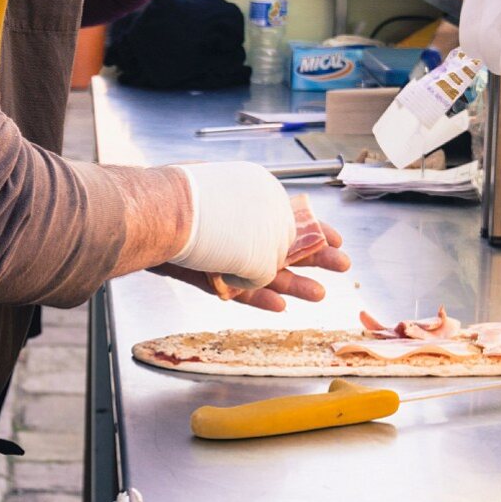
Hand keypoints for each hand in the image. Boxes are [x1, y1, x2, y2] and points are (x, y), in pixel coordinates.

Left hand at [154, 222, 350, 311]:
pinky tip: (278, 305)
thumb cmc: (207, 213)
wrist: (158, 220)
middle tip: (342, 268)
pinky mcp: (198, 268)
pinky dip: (255, 293)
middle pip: (281, 242)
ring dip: (292, 281)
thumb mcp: (257, 229)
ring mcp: (218, 245)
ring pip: (261, 266)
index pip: (292, 216)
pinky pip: (233, 283)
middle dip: (314, 258)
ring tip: (318, 295)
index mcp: (254, 197)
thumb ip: (274, 250)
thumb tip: (276, 267)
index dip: (318, 231)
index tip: (339, 241)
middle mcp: (237, 219)